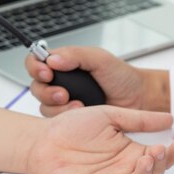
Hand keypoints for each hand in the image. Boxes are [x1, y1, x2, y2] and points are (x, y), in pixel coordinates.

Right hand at [25, 46, 169, 116]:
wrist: (138, 100)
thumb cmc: (122, 78)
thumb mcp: (100, 59)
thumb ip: (76, 55)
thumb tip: (52, 60)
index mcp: (63, 63)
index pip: (36, 61)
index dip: (35, 67)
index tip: (47, 73)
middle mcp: (60, 81)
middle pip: (36, 85)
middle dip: (46, 91)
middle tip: (62, 94)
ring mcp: (62, 100)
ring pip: (43, 104)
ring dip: (56, 106)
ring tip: (76, 105)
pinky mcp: (68, 117)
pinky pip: (54, 118)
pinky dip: (64, 116)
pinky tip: (80, 112)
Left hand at [27, 106, 173, 173]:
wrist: (42, 139)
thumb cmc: (70, 127)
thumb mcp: (107, 116)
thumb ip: (137, 119)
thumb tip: (169, 117)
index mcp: (128, 152)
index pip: (157, 157)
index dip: (171, 153)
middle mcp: (121, 169)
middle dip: (159, 164)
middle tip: (157, 151)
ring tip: (144, 161)